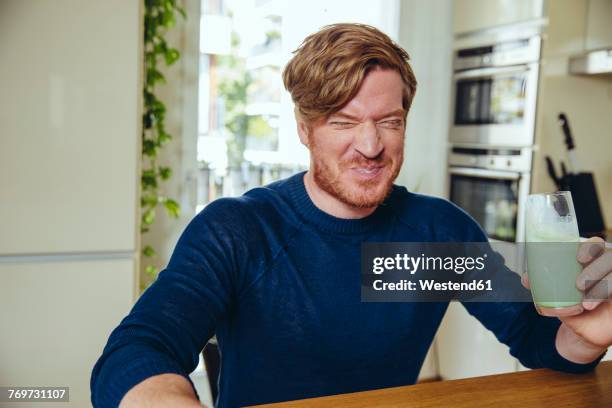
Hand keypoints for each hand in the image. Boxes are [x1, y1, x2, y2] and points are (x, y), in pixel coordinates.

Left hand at [521, 237, 611, 357]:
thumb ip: (542, 285)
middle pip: (610, 257)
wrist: (584, 330)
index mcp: (591, 262)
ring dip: (601, 285)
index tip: (578, 258)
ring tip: (585, 302)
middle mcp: (607, 270)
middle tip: (579, 284)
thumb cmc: (571, 306)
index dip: (590, 247)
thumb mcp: (556, 295)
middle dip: (595, 269)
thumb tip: (526, 278)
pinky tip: (590, 306)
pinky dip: (606, 294)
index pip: (596, 245)